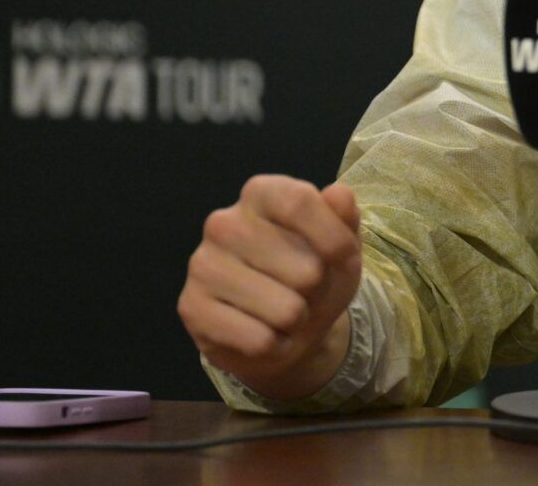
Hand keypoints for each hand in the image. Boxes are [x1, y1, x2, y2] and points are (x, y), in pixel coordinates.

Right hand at [177, 175, 363, 401]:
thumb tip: (338, 193)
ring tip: (285, 312)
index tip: (344, 257)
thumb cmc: (313, 275)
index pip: (299, 203)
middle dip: (317, 290)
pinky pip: (260, 340)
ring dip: (298, 320)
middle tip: (304, 290)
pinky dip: (275, 345)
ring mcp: (202, 265)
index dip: (334, 238)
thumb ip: (345, 218)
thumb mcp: (342, 246)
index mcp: (260, 193)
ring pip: (287, 310)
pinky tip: (265, 333)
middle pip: (306, 269)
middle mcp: (223, 222)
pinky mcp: (192, 307)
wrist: (284, 329)